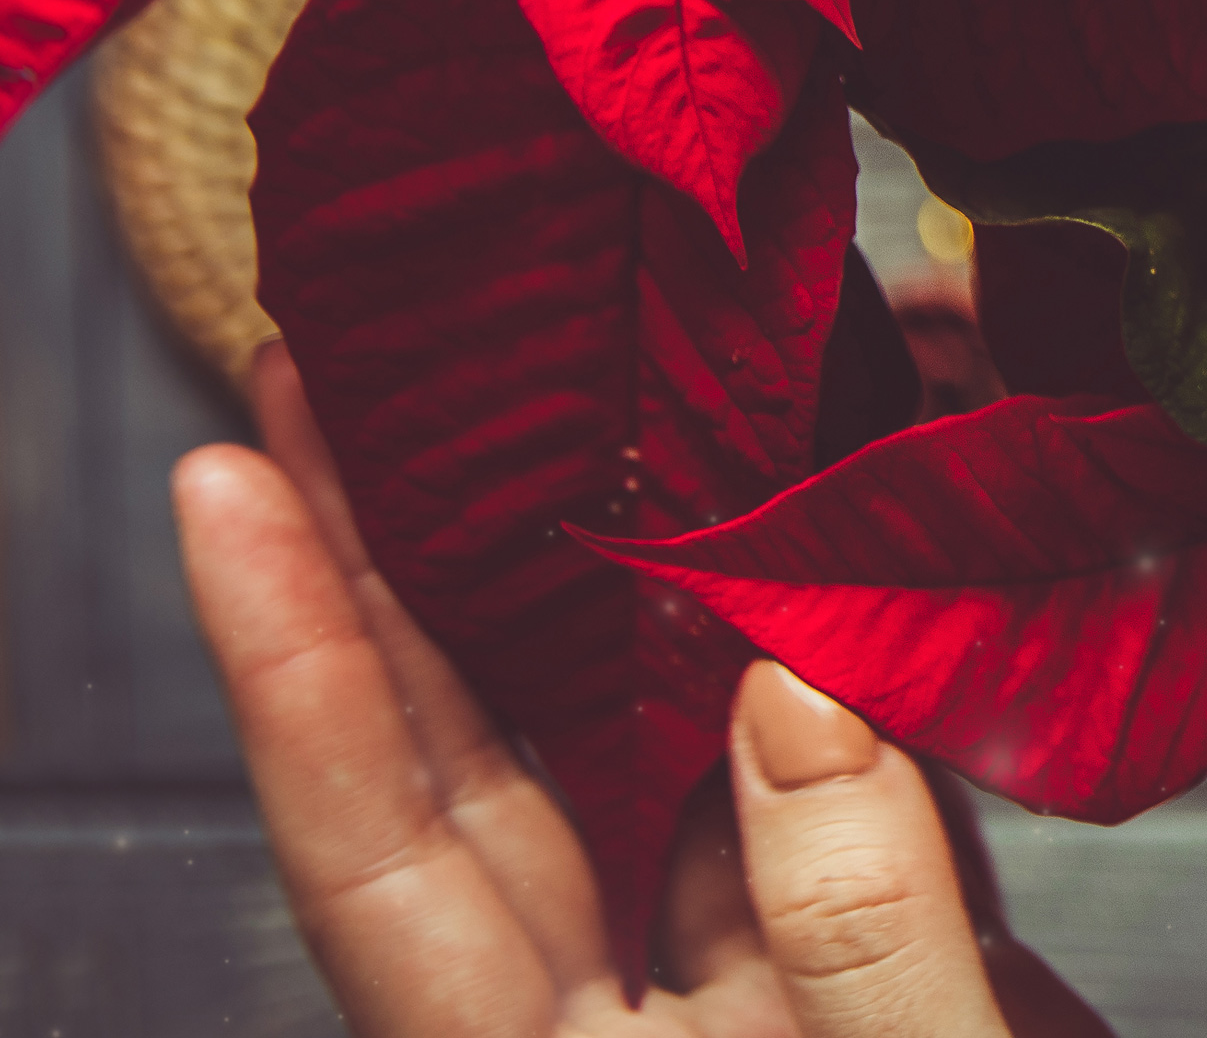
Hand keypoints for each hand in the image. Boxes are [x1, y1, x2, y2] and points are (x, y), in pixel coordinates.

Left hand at [177, 345, 1080, 1036]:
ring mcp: (680, 1006)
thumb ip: (853, 916)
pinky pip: (725, 798)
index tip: (225, 479)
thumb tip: (790, 675)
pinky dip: (710, 665)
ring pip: (580, 768)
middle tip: (323, 362)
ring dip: (530, 589)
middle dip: (375, 563)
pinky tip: (712, 556)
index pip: (384, 852)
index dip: (294, 662)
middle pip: (445, 775)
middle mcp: (582, 1037)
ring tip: (496, 408)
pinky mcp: (786, 978)